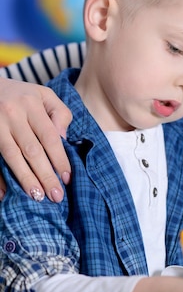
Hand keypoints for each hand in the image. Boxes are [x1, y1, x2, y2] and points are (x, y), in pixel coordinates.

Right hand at [0, 78, 71, 201]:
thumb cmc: (21, 95)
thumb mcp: (44, 95)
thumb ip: (59, 113)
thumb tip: (64, 138)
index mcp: (31, 104)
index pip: (49, 137)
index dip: (59, 159)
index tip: (67, 178)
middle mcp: (11, 114)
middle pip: (32, 150)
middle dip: (45, 175)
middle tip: (56, 196)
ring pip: (11, 156)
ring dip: (24, 179)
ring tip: (37, 196)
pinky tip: (5, 193)